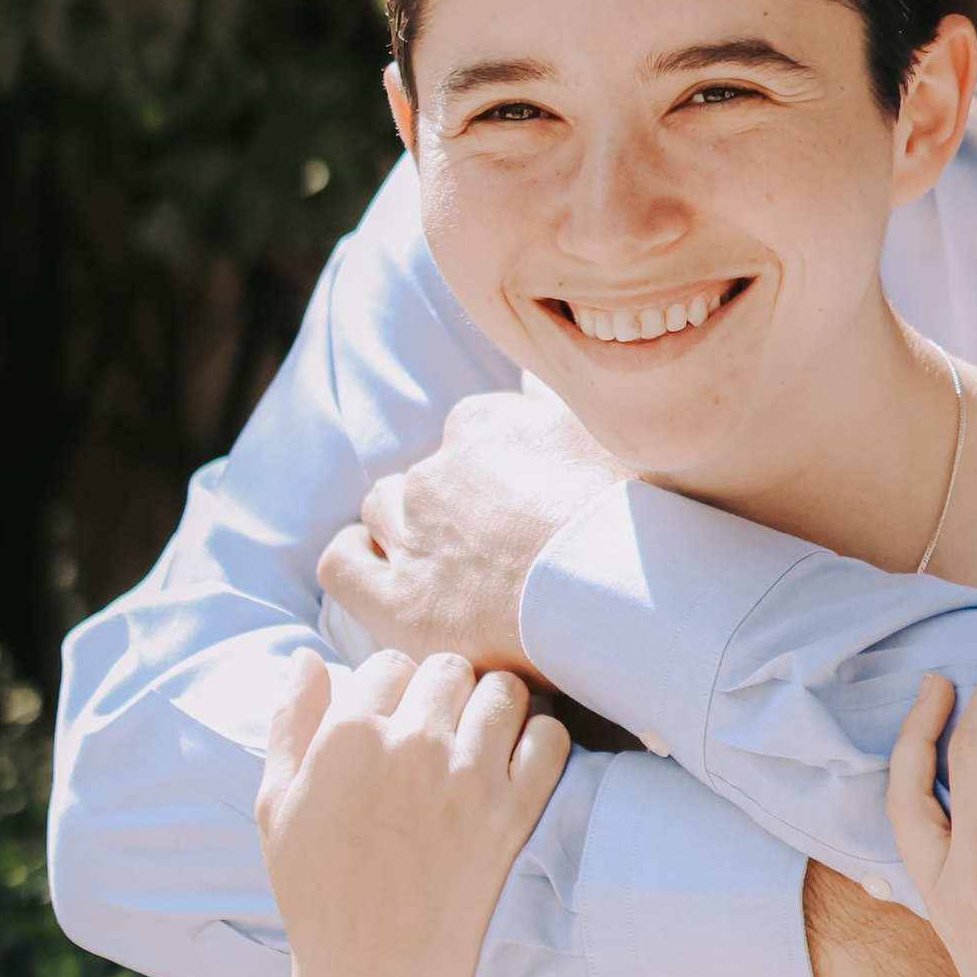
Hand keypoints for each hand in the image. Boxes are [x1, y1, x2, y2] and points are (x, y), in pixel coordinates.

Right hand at [258, 648, 570, 976]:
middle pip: (450, 667)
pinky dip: (541, 739)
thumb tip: (307, 655)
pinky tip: (519, 763)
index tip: (399, 719)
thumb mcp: (276, 807)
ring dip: (494, 708)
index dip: (395, 687)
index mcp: (347, 737)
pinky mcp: (513, 812)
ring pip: (503, 691)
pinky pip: (549, 738)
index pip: (391, 661)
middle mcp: (409, 745)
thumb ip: (292, 722)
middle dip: (446, 692)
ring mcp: (467, 777)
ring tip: (483, 742)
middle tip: (442, 731)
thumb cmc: (318, 893)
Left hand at [318, 389, 608, 673]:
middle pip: (427, 474)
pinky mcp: (398, 602)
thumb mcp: (607, 433)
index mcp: (483, 424)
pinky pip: (342, 565)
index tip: (523, 500)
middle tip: (498, 543)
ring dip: (404, 526)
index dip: (494, 469)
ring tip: (447, 561)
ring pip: (381, 509)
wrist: (625, 598)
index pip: (469, 431)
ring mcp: (413, 535)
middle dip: (451, 502)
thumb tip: (527, 374)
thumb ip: (557, 396)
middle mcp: (438, 473)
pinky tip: (379, 569)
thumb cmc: (634, 518)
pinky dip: (354, 558)